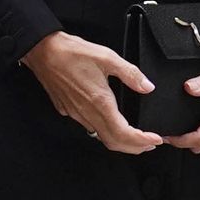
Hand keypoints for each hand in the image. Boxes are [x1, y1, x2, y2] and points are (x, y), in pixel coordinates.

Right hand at [19, 31, 163, 153]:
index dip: (142, 141)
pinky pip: (88, 127)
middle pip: (113, 142)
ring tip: (134, 135)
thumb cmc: (72, 53)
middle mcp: (87, 113)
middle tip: (149, 143)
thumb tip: (147, 86)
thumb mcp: (106, 57)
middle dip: (134, 147)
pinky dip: (104, 131)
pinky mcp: (68, 110)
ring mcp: (76, 114)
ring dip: (120, 141)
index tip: (155, 140)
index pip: (124, 134)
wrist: (43, 52)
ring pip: (100, 137)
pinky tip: (110, 120)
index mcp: (100, 102)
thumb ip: (129, 73)